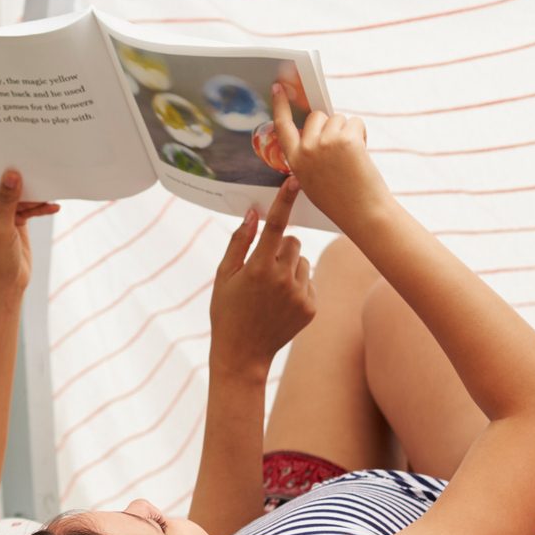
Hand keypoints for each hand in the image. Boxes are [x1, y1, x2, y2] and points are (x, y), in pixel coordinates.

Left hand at [0, 169, 59, 293]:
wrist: (7, 287)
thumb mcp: (2, 229)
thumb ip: (7, 202)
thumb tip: (11, 175)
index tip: (8, 157)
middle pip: (3, 190)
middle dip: (17, 181)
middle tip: (33, 165)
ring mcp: (2, 218)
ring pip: (18, 200)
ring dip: (33, 196)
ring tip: (49, 185)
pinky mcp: (15, 224)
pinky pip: (29, 211)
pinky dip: (40, 208)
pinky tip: (53, 206)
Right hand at [210, 178, 314, 377]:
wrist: (242, 354)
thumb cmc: (226, 312)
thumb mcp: (223, 276)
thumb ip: (238, 242)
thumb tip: (252, 214)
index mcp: (258, 268)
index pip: (276, 226)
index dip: (285, 201)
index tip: (295, 181)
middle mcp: (282, 279)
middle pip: (294, 242)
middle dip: (281, 247)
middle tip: (263, 267)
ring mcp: (300, 294)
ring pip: (303, 261)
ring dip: (290, 267)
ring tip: (270, 289)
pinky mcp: (311, 307)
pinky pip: (309, 281)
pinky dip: (297, 286)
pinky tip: (280, 303)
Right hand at [270, 82, 391, 228]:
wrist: (362, 213)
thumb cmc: (340, 199)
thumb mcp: (312, 179)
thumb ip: (309, 155)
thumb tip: (320, 129)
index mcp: (296, 160)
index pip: (283, 126)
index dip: (280, 105)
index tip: (278, 87)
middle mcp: (307, 149)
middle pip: (317, 116)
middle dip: (330, 125)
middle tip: (341, 148)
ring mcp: (326, 143)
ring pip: (338, 119)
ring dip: (348, 131)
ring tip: (352, 156)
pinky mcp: (347, 140)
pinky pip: (355, 122)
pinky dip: (361, 133)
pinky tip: (362, 153)